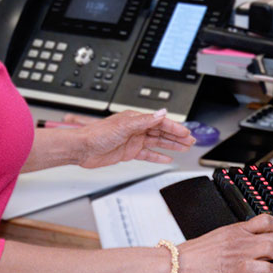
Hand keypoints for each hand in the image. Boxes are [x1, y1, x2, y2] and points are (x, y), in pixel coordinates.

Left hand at [76, 108, 194, 167]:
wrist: (82, 148)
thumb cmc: (97, 134)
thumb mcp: (123, 126)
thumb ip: (144, 121)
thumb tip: (161, 113)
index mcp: (136, 119)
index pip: (160, 122)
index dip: (174, 128)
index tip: (185, 133)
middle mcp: (136, 129)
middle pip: (161, 132)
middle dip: (177, 136)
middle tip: (190, 141)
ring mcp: (133, 140)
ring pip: (157, 142)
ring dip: (171, 145)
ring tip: (184, 148)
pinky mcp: (129, 152)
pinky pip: (148, 154)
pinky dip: (158, 156)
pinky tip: (167, 158)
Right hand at [175, 214, 272, 272]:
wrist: (175, 265)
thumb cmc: (192, 257)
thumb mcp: (217, 241)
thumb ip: (235, 243)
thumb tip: (250, 253)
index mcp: (236, 229)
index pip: (266, 221)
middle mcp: (240, 238)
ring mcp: (239, 253)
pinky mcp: (236, 269)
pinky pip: (262, 267)